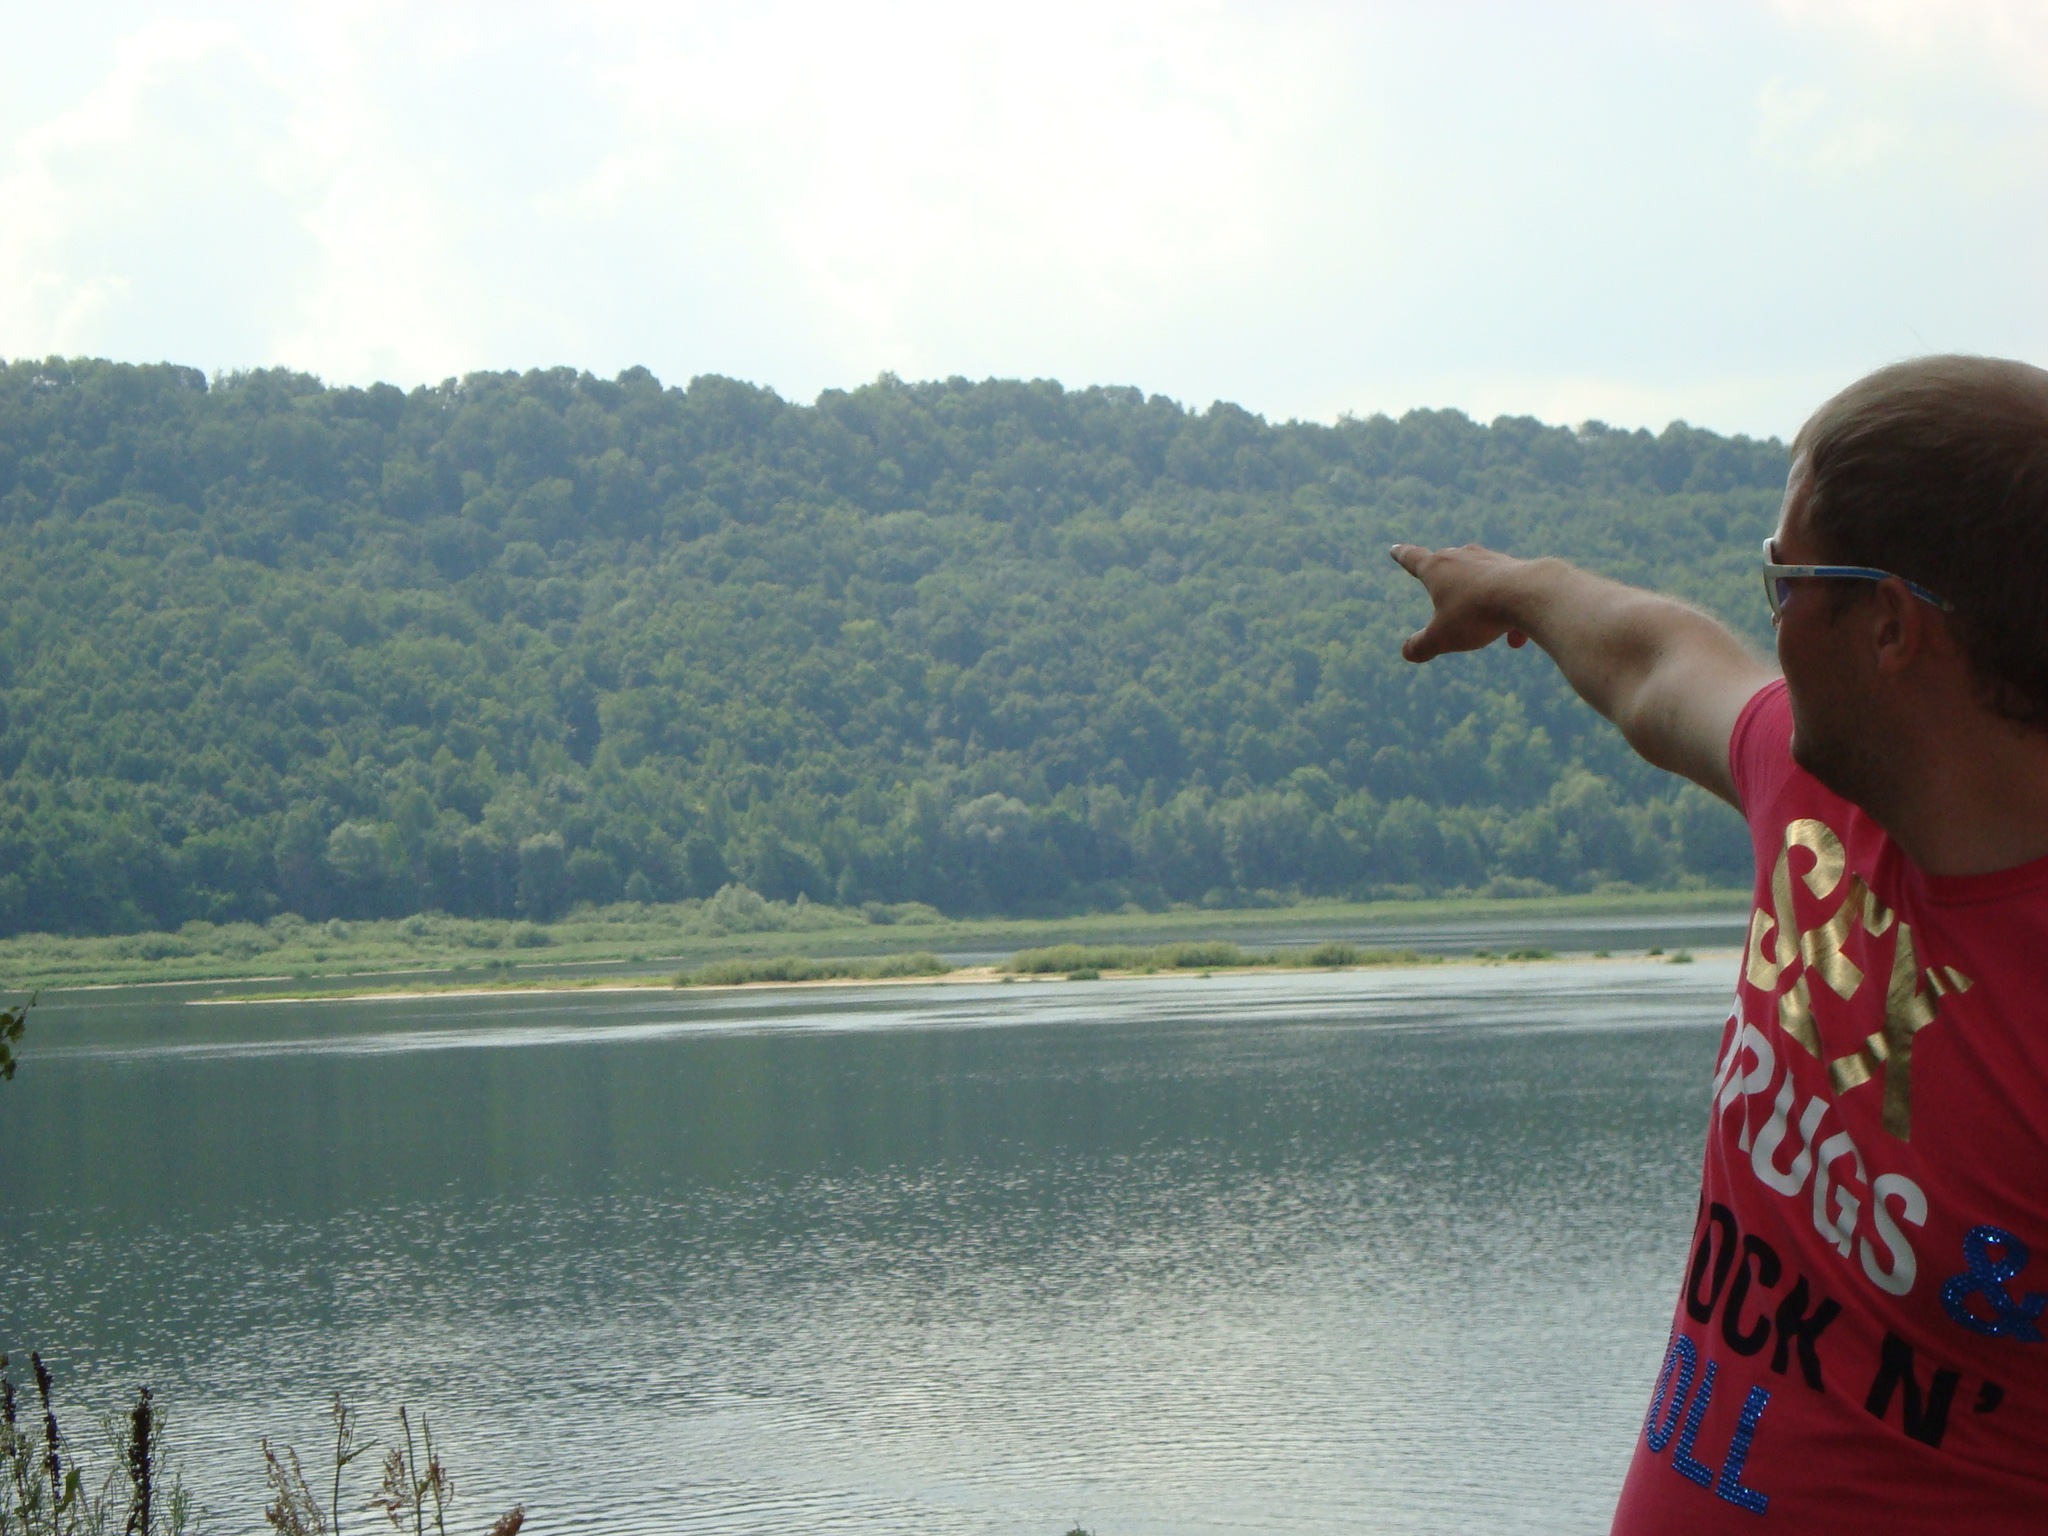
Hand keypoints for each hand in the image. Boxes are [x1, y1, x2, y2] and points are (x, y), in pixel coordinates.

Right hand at [1389, 543, 1530, 661]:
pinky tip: (1517, 639)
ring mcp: (1491, 560)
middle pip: (1446, 561)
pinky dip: (1507, 615)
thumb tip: (1407, 652)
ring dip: (1478, 602)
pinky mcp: (1517, 568)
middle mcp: (1462, 557)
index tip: (1394, 549)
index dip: (1401, 555)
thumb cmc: (1477, 613)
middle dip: (1442, 575)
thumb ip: (1421, 645)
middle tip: (1438, 581)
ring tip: (1485, 628)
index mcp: (1437, 569)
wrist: (1529, 595)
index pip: (1412, 559)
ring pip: (1478, 578)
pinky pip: (1506, 592)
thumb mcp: (1442, 637)